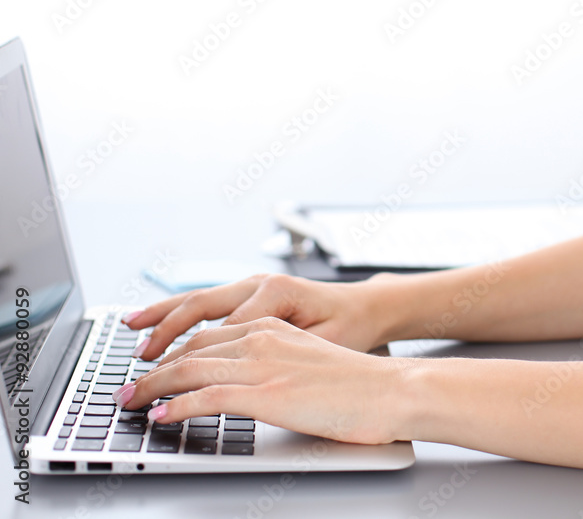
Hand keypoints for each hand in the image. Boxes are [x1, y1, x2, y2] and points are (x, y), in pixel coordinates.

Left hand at [115, 317, 409, 443]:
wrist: (394, 389)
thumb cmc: (363, 384)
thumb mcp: (312, 363)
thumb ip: (280, 366)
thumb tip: (257, 387)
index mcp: (274, 328)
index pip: (209, 334)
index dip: (174, 349)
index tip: (154, 365)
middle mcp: (263, 338)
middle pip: (191, 347)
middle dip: (153, 368)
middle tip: (129, 386)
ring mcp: (263, 364)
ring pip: (189, 368)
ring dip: (151, 387)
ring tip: (130, 402)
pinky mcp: (266, 393)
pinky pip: (206, 397)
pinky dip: (175, 407)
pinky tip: (160, 417)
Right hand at [122, 273, 393, 360]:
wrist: (367, 308)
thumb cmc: (351, 327)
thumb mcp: (325, 344)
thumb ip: (285, 349)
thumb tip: (244, 363)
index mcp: (278, 293)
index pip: (224, 330)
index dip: (196, 358)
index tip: (172, 382)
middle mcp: (261, 284)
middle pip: (201, 306)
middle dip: (165, 331)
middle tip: (141, 359)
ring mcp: (254, 285)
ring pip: (198, 299)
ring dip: (163, 315)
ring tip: (131, 330)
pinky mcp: (251, 292)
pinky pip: (207, 301)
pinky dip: (178, 311)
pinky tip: (155, 320)